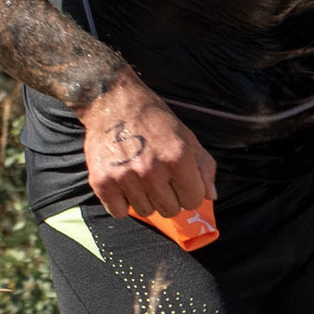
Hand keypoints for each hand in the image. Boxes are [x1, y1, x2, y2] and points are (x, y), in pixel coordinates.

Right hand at [81, 73, 217, 221]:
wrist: (113, 101)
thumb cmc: (153, 119)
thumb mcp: (187, 137)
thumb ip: (204, 167)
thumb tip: (210, 196)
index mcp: (178, 157)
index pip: (193, 200)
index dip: (188, 191)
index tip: (179, 181)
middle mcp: (152, 169)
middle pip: (170, 210)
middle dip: (168, 197)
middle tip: (158, 177)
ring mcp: (125, 177)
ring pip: (145, 212)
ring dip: (145, 198)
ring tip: (139, 175)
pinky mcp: (102, 182)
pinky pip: (119, 212)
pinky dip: (121, 202)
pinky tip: (123, 183)